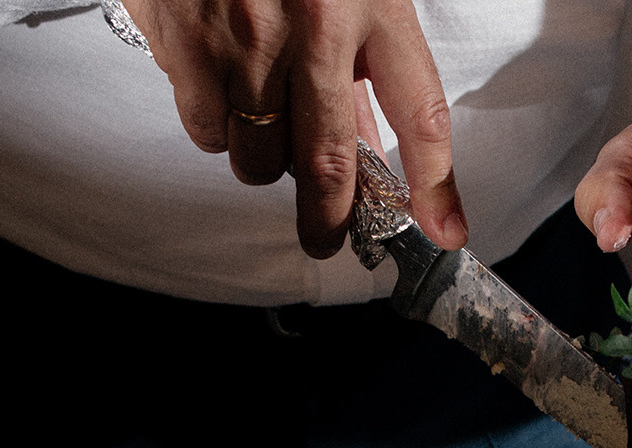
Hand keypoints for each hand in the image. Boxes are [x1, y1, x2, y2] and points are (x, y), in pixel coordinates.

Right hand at [118, 0, 466, 256]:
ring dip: (265, 162)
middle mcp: (314, 24)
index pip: (419, 111)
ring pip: (262, 156)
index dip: (435, 184)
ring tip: (263, 125)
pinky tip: (220, 92)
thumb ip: (362, 67)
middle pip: (330, 160)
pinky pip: (208, 131)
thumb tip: (367, 151)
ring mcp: (246, 37)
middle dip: (330, 219)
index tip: (443, 230)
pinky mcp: (187, 43)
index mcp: (372, 2)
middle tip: (326, 240)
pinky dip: (216, 131)